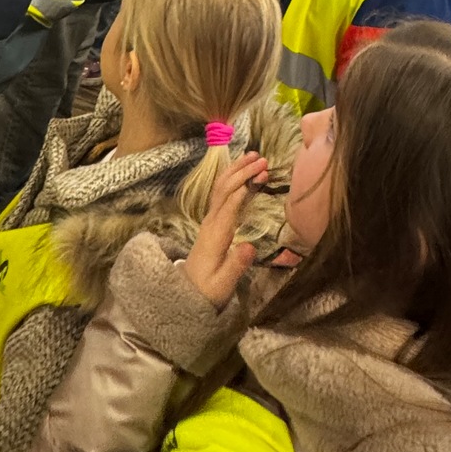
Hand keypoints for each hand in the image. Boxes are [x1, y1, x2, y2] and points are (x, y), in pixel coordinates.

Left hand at [184, 152, 267, 308]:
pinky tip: (243, 172)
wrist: (187, 295)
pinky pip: (222, 196)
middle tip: (263, 159)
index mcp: (216, 235)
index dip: (244, 186)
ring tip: (254, 156)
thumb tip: (250, 247)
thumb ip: (236, 266)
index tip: (262, 172)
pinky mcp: (213, 223)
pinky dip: (233, 180)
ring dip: (236, 171)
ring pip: (221, 189)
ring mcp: (210, 221)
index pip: (230, 204)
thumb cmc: (208, 291)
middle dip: (242, 171)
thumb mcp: (223, 285)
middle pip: (225, 190)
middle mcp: (211, 222)